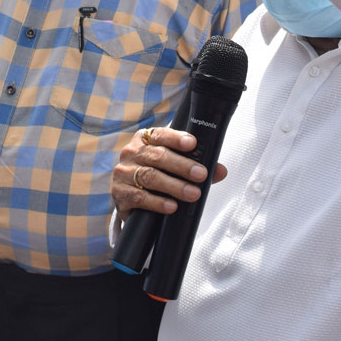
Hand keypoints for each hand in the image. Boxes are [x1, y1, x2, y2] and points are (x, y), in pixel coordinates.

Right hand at [111, 126, 226, 221]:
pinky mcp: (119, 193)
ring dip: (174, 186)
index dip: (175, 138)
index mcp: (144, 140)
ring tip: (193, 194)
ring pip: (150, 177)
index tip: (192, 143)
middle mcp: (131, 153)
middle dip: (182, 165)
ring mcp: (123, 173)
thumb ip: (196, 166)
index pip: (160, 134)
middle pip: (157, 156)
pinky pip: (139, 197)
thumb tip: (220, 170)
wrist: (129, 197)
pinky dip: (157, 202)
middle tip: (200, 174)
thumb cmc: (156, 175)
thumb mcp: (173, 167)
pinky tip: (172, 206)